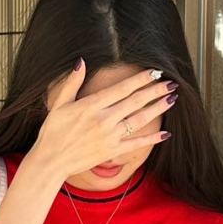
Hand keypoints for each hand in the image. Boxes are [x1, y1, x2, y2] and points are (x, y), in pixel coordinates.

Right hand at [32, 61, 173, 178]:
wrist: (51, 161)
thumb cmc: (52, 132)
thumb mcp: (58, 104)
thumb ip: (72, 83)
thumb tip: (81, 62)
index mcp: (91, 106)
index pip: (122, 88)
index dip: (140, 79)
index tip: (154, 72)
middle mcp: (103, 120)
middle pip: (135, 102)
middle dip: (155, 91)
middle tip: (170, 83)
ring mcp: (110, 136)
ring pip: (139, 120)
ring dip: (157, 109)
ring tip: (171, 100)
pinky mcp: (112, 151)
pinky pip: (136, 144)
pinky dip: (151, 139)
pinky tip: (165, 134)